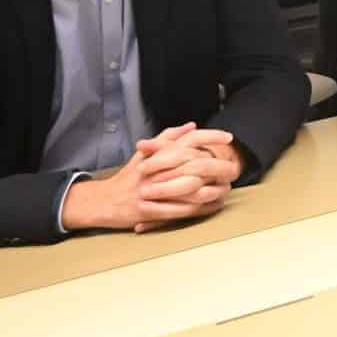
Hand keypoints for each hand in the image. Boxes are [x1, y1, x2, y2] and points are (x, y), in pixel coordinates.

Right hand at [64, 124, 239, 232]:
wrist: (103, 201)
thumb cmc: (129, 177)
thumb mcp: (145, 153)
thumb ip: (168, 138)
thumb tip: (192, 126)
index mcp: (155, 154)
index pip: (186, 140)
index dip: (210, 136)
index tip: (229, 137)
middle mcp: (154, 170)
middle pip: (193, 165)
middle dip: (218, 167)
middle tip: (233, 169)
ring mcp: (151, 191)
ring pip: (190, 190)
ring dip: (213, 190)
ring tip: (227, 188)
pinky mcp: (149, 211)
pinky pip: (181, 211)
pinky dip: (201, 209)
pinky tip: (214, 206)